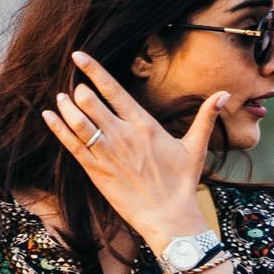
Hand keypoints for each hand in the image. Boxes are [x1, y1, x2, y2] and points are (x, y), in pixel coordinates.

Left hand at [41, 50, 228, 249]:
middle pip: (92, 103)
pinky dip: (59, 130)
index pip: (114, 89)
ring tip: (59, 97)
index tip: (79, 56)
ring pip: (80, 123)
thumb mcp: (196, 147)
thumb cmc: (182, 184)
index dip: (94, 70)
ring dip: (66, 107)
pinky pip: (73, 147)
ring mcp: (108, 154)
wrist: (169, 218)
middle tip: (74, 88)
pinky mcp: (98, 173)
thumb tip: (224, 94)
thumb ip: (206, 116)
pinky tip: (48, 117)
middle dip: (80, 91)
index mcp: (144, 124)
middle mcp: (123, 135)